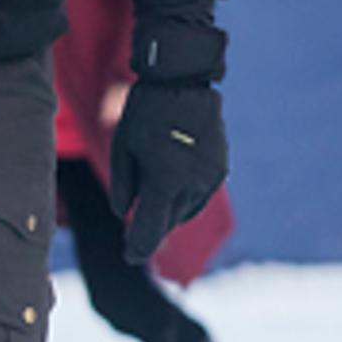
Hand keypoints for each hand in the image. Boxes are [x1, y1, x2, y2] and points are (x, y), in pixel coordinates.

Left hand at [110, 21, 227, 261]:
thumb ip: (124, 187)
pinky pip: (199, 196)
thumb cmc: (145, 113)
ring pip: (186, 211)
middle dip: (150, 231)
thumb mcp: (122, 149)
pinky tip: (170, 197)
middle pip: (169, 222)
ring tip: (150, 216)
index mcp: (166, 180)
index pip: (151, 228)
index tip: (128, 257)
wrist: (184, 83)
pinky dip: (183, 201)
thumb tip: (124, 215)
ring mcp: (211, 177)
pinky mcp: (219, 169)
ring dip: (168, 216)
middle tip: (133, 241)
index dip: (138, 246)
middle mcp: (193, 184)